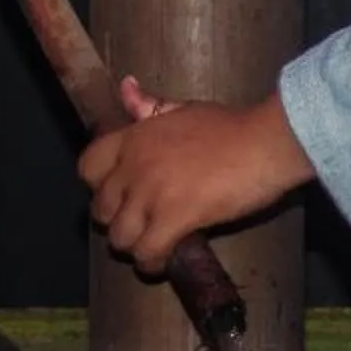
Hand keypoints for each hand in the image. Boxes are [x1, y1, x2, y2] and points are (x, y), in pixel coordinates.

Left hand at [78, 83, 311, 275]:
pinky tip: (164, 261)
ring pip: (119, 237)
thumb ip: (150, 105)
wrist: (264, 143)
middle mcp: (134, 166)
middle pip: (100, 209)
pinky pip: (147, 253)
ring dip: (134, 246)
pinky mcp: (174, 220)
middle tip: (139, 224)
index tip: (118, 193)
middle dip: (116, 221)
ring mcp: (151, 194)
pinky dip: (152, 263)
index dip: (97, 185)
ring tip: (151, 246)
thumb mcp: (184, 108)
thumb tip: (125, 87)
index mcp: (134, 137)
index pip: (87, 167)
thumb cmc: (231, 126)